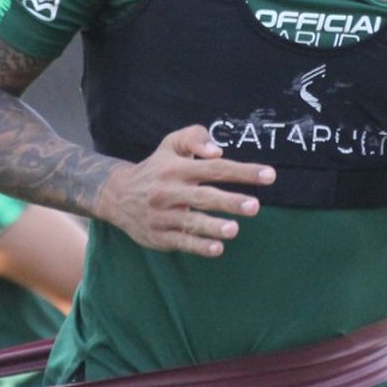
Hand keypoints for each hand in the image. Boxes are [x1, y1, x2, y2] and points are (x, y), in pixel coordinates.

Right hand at [94, 125, 274, 256]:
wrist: (116, 195)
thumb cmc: (156, 167)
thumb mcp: (170, 144)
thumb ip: (195, 138)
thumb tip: (217, 150)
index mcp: (176, 168)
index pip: (214, 168)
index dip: (242, 171)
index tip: (269, 175)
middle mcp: (169, 191)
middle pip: (204, 196)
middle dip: (230, 201)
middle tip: (254, 206)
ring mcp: (163, 216)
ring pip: (190, 222)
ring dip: (213, 226)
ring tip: (234, 229)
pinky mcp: (158, 236)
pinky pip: (180, 241)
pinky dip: (198, 246)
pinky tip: (217, 248)